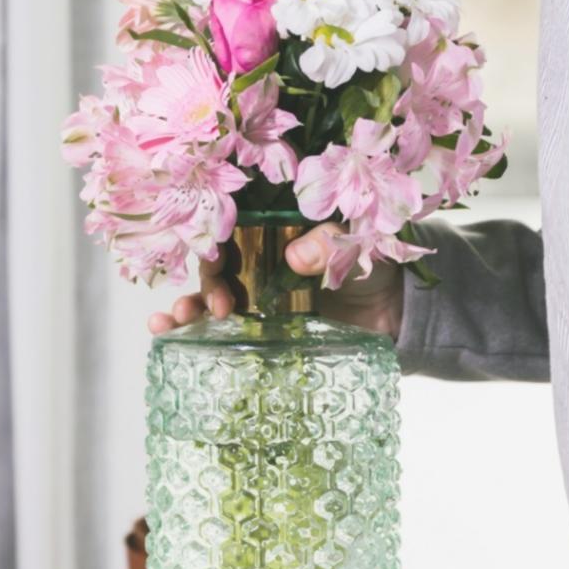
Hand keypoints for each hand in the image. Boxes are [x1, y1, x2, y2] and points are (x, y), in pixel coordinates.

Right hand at [147, 222, 403, 336]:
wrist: (398, 313)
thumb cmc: (375, 266)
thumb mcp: (358, 246)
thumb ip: (331, 244)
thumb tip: (295, 255)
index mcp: (276, 230)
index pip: (231, 229)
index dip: (217, 245)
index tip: (219, 266)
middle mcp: (259, 260)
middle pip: (216, 266)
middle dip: (203, 285)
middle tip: (214, 308)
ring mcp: (257, 296)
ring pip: (209, 298)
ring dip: (185, 308)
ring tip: (170, 324)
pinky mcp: (261, 328)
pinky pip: (224, 329)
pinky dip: (194, 333)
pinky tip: (171, 338)